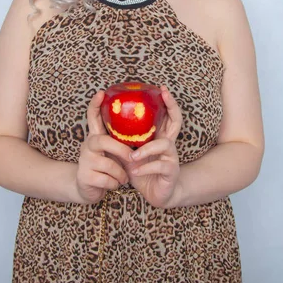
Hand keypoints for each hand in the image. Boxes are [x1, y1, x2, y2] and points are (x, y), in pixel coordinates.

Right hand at [76, 90, 131, 204]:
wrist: (87, 189)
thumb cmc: (105, 167)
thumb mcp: (112, 151)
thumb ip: (120, 139)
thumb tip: (142, 124)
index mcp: (96, 137)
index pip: (92, 117)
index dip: (95, 104)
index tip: (101, 92)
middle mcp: (87, 146)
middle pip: (104, 142)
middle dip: (122, 151)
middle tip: (132, 159)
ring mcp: (84, 161)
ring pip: (110, 165)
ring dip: (121, 174)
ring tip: (122, 177)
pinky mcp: (85, 177)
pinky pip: (108, 180)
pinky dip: (115, 184)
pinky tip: (113, 184)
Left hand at [124, 85, 182, 208]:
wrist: (155, 195)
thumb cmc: (143, 171)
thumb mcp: (130, 153)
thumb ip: (123, 140)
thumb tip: (105, 123)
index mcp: (159, 137)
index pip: (166, 115)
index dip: (167, 101)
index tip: (161, 88)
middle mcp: (169, 144)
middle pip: (177, 120)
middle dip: (172, 105)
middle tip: (164, 94)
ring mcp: (172, 157)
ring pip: (164, 144)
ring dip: (146, 150)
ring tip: (132, 157)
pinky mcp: (171, 171)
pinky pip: (159, 165)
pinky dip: (144, 168)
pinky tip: (134, 172)